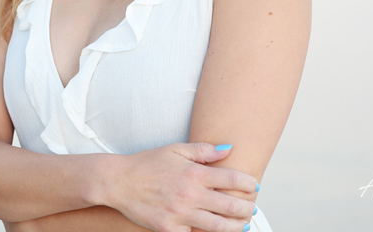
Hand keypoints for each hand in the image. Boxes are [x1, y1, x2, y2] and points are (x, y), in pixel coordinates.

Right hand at [103, 142, 256, 231]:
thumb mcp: (175, 150)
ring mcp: (180, 213)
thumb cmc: (146, 164)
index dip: (248, 183)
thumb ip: (203, 150)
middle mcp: (190, 194)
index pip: (232, 178)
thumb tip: (228, 149)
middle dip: (247, 208)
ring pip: (219, 226)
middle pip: (231, 205)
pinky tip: (212, 231)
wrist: (118, 181)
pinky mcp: (169, 229)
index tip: (254, 186)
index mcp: (193, 173)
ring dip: (235, 226)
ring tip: (241, 224)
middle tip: (251, 208)